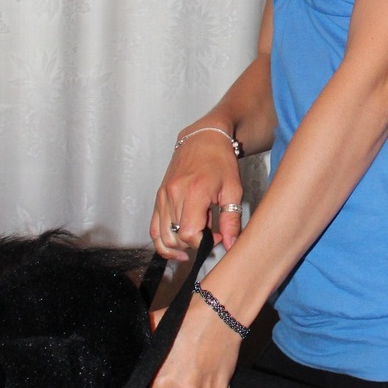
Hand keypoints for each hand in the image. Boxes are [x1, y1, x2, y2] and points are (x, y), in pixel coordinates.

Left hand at [149, 292, 241, 387]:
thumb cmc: (186, 320)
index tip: (154, 375)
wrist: (218, 314)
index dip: (148, 385)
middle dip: (168, 386)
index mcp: (161, 381)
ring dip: (187, 387)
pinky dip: (204, 386)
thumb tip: (128, 358)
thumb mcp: (153, 332)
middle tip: (175, 365)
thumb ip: (141, 351)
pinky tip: (204, 368)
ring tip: (191, 364)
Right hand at [151, 131, 243, 259]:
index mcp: (194, 192)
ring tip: (195, 243)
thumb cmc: (220, 161)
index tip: (217, 236)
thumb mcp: (233, 190)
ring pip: (162, 236)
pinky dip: (162, 242)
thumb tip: (231, 244)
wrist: (202, 139)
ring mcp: (163, 196)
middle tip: (210, 236)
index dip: (204, 243)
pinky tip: (176, 247)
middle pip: (176, 237)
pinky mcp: (158, 197)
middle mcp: (173, 195)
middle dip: (194, 245)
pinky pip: (154, 228)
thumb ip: (231, 220)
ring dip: (179, 246)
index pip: (189, 234)